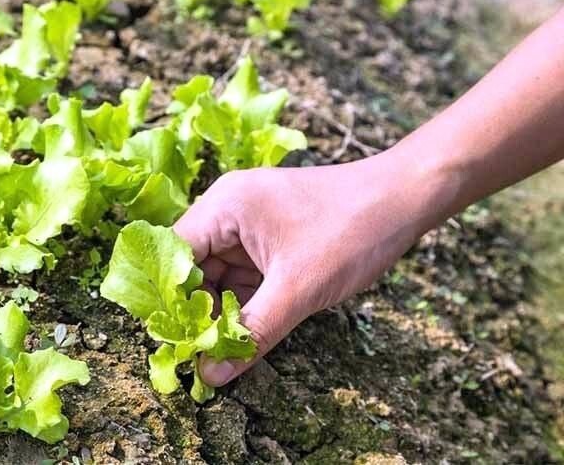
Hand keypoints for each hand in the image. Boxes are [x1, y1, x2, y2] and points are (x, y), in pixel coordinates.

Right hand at [174, 152, 449, 385]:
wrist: (405, 199)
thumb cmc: (351, 231)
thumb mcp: (298, 289)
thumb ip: (251, 332)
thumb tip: (210, 374)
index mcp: (225, 206)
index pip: (173, 254)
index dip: (169, 298)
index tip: (173, 340)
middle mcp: (229, 210)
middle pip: (192, 266)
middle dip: (195, 309)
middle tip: (197, 354)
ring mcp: (249, 224)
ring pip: (217, 274)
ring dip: (219, 309)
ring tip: (219, 349)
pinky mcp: (269, 239)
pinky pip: (242, 274)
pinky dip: (242, 301)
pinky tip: (243, 331)